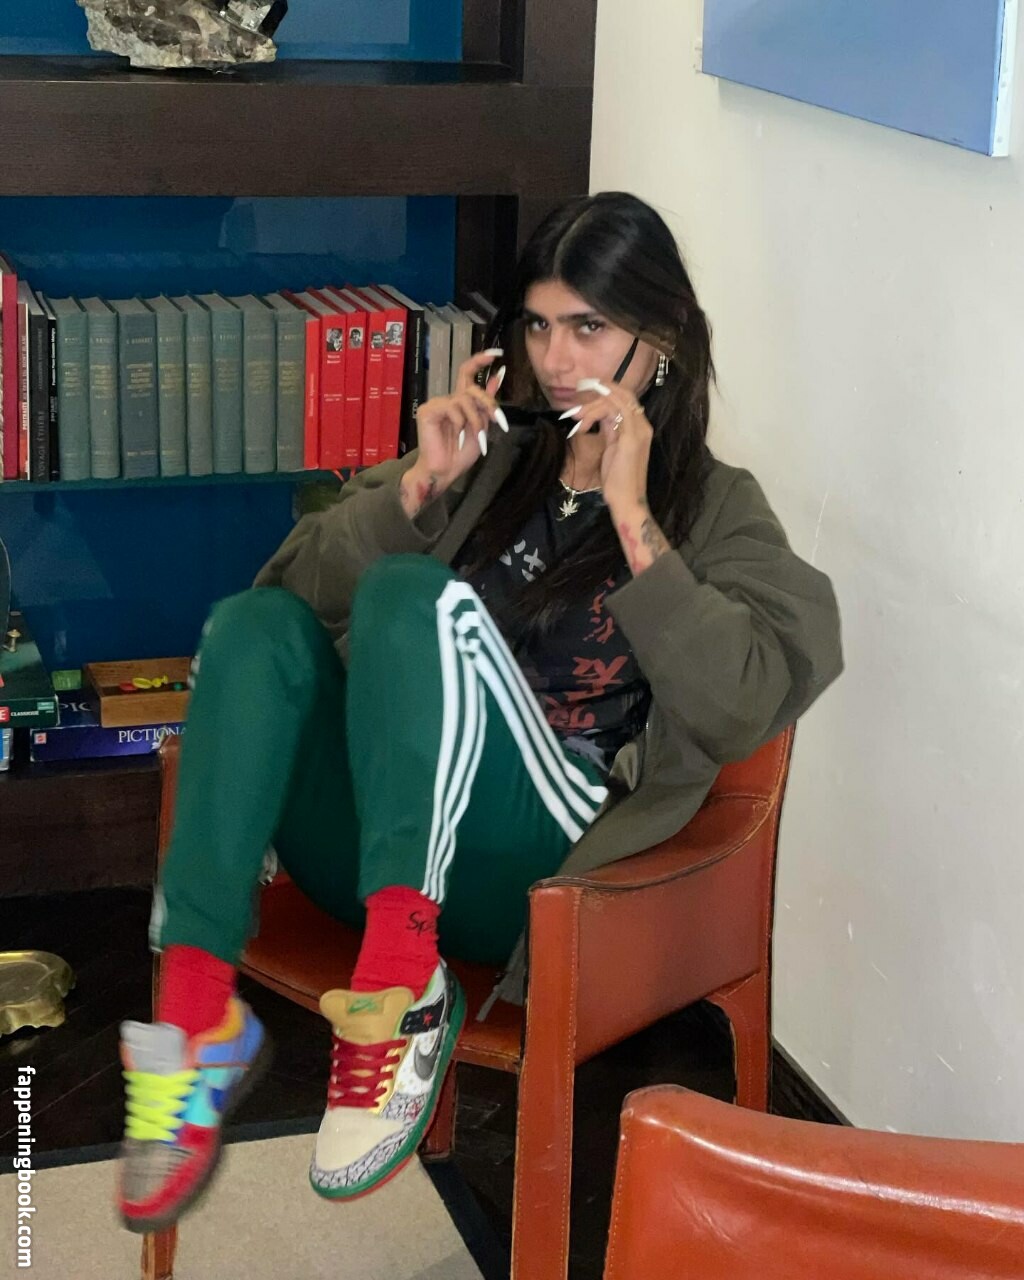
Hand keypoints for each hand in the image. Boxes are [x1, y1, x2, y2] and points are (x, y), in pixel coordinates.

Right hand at [407, 349, 507, 496]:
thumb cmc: (461, 454)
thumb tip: (499, 375)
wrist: (445, 472)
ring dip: (476, 420)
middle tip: (498, 420)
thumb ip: (487, 402)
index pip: (467, 373)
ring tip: (477, 438)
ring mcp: (437, 404)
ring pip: (465, 399)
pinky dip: (460, 424)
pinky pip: (452, 408)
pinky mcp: (428, 411)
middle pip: (472, 388)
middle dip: (488, 404)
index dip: (480, 361)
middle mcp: (448, 400)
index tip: (496, 353)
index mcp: (460, 402)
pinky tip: (457, 438)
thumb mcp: (482, 426)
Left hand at [562, 378, 652, 516]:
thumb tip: (599, 417)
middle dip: (598, 393)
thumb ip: (609, 431)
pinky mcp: (630, 437)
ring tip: (577, 418)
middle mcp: (643, 425)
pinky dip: (598, 409)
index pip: (625, 399)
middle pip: (622, 395)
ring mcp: (639, 430)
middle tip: (577, 403)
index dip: (606, 392)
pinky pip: (616, 410)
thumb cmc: (618, 480)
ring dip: (593, 405)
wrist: (627, 500)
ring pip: (617, 400)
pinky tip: (585, 419)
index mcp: (640, 428)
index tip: (585, 393)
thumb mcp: (612, 449)